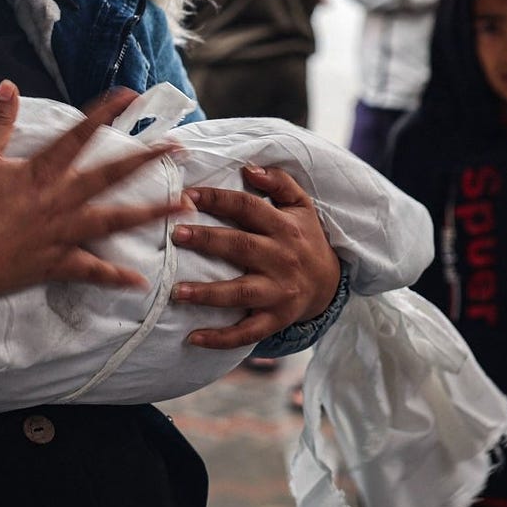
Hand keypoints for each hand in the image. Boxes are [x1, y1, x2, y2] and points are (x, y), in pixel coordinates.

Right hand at [0, 82, 186, 317]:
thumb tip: (9, 85)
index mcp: (41, 172)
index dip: (104, 113)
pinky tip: (141, 279)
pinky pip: (93, 270)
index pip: (78, 136)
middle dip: (146, 160)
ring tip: (183, 207)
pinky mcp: (58, 263)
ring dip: (152, 213)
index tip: (129, 96)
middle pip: (110, 176)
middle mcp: (60, 200)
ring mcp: (63, 233)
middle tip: (177, 149)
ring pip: (115, 220)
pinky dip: (116, 276)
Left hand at [170, 164, 341, 348]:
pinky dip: (221, 338)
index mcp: (283, 226)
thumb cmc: (305, 238)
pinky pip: (247, 332)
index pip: (246, 207)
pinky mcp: (275, 319)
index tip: (186, 195)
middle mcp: (281, 258)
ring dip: (208, 293)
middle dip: (207, 240)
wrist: (331, 283)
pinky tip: (193, 338)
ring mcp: (278, 291)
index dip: (216, 199)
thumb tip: (250, 168)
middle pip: (240, 246)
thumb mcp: (301, 205)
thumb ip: (279, 182)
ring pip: (240, 292)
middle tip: (176, 235)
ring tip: (176, 292)